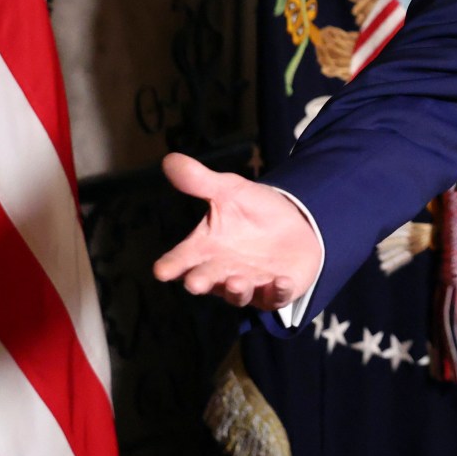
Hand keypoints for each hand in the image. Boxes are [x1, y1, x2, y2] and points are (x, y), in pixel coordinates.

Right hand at [151, 153, 324, 309]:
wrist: (295, 222)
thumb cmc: (253, 210)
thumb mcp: (230, 190)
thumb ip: (200, 181)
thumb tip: (169, 158)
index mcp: (206, 248)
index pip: (182, 258)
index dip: (171, 265)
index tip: (161, 270)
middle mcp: (223, 271)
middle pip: (206, 281)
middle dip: (200, 282)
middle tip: (194, 283)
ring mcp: (250, 284)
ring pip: (239, 294)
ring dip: (237, 290)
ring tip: (237, 282)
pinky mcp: (277, 291)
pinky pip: (277, 296)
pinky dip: (279, 291)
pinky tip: (282, 280)